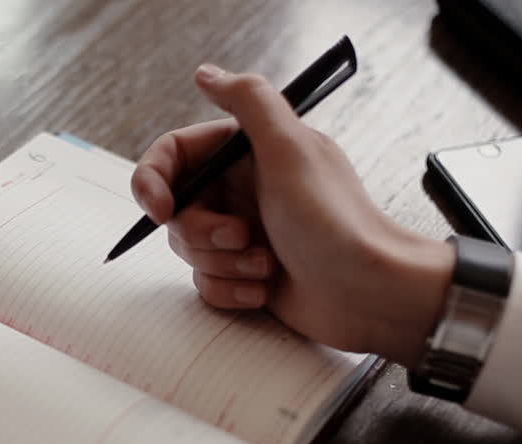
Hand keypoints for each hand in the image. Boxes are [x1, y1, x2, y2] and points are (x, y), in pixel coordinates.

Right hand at [131, 65, 453, 367]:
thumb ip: (248, 100)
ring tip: (267, 264)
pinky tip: (267, 287)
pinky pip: (207, 283)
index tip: (161, 209)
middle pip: (177, 210)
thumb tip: (206, 73)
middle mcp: (241, 190)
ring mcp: (242, 233)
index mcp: (247, 154)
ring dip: (224, 264)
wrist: (368, 291)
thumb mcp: (290, 149)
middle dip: (203, 233)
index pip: (174, 156)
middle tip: (243, 236)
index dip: (153, 182)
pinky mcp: (245, 272)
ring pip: (190, 251)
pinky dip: (232, 290)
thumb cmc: (335, 221)